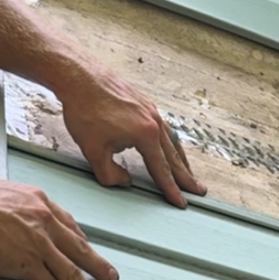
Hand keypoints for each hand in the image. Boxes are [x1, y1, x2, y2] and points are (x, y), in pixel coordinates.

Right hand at [0, 170, 119, 279]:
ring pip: (72, 273)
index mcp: (38, 202)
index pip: (68, 223)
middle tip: (111, 277)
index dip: (80, 240)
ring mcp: (39, 244)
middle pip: (80, 249)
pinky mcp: (28, 263)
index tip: (88, 248)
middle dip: (99, 267)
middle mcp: (45, 223)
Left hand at [55, 63, 207, 207]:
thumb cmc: (85, 110)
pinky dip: (169, 142)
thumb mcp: (93, 151)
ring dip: (180, 159)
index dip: (171, 189)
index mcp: (146, 134)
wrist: (79, 77)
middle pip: (173, 156)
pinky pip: (163, 128)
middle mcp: (154, 122)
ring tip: (187, 172)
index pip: (161, 169)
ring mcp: (151, 110)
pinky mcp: (143, 103)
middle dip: (185, 176)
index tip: (180, 202)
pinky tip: (167, 146)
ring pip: (171, 141)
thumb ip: (109, 174)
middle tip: (198, 190)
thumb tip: (124, 182)